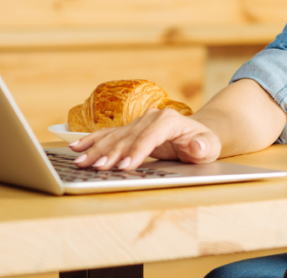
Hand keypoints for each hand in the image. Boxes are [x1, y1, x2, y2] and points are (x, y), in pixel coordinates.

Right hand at [68, 108, 220, 170]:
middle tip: (96, 169)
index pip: (149, 137)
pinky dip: (92, 141)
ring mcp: (139, 122)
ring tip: (81, 162)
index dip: (136, 151)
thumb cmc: (204, 143)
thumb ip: (203, 147)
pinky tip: (77, 147)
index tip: (124, 166)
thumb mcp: (209, 147)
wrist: (198, 133)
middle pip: (127, 137)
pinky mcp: (131, 129)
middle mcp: (151, 117)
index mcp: (169, 120)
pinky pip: (109, 134)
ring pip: (114, 136)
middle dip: (111, 154)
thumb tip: (197, 145)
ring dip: (96, 150)